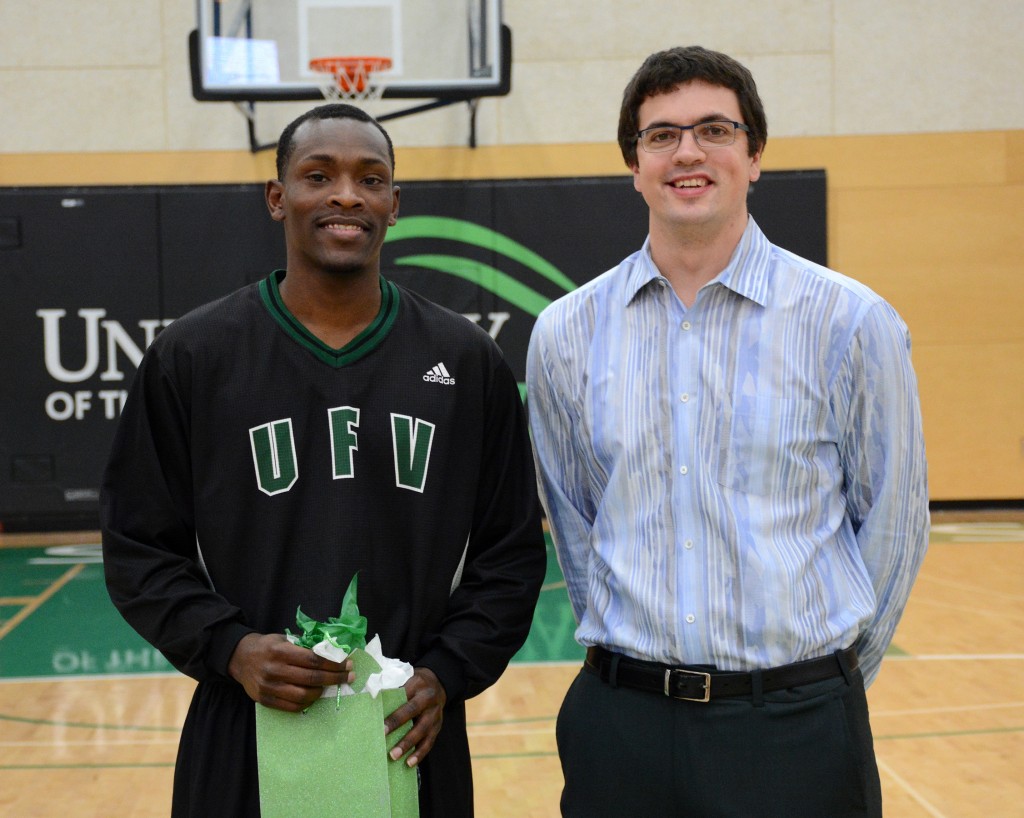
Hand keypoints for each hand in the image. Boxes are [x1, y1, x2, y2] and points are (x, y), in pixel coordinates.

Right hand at [227, 632, 352, 711]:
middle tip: (348, 676)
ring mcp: (268, 687)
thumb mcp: (284, 639)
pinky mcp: (265, 700)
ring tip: (329, 686)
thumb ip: (304, 647)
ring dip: (321, 691)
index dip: (333, 663)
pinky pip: (291, 706)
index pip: (313, 660)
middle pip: (311, 678)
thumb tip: (332, 653)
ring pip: (303, 695)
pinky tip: (314, 695)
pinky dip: (307, 702)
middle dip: (334, 678)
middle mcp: (274, 670)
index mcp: (280, 651)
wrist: (240, 658)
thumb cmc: (268, 646)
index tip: (347, 664)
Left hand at [384, 666, 446, 766]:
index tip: (379, 722)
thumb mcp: (406, 678)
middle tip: (382, 736)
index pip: (403, 695)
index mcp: (417, 684)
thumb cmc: (415, 684)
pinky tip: (410, 763)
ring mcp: (435, 713)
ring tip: (394, 756)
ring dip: (408, 744)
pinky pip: (430, 741)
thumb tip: (371, 701)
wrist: (439, 684)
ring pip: (423, 730)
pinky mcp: (438, 726)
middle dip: (397, 724)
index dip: (392, 708)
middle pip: (413, 711)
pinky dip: (420, 753)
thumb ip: (392, 688)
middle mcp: (428, 698)